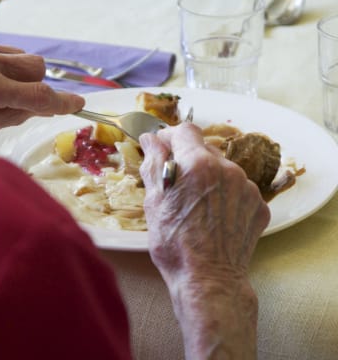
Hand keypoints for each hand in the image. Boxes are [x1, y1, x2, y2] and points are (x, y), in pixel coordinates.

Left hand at [0, 39, 84, 141]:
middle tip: (27, 101)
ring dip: (22, 74)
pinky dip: (6, 65)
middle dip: (39, 85)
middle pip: (37, 67)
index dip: (64, 102)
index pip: (40, 96)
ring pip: (22, 56)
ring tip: (4, 88)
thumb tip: (44, 108)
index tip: (77, 105)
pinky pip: (4, 50)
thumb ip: (16, 115)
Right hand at [139, 122, 269, 359]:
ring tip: (197, 204)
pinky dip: (225, 195)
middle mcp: (228, 168)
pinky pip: (238, 189)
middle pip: (204, 149)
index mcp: (198, 163)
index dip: (170, 137)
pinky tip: (215, 216)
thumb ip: (153, 163)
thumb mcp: (154, 201)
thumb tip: (151, 138)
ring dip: (208, 177)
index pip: (185, 131)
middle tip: (176, 184)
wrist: (208, 279)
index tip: (162, 149)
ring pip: (223, 169)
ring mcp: (248, 187)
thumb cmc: (173, 242)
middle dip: (188, 160)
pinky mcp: (259, 205)